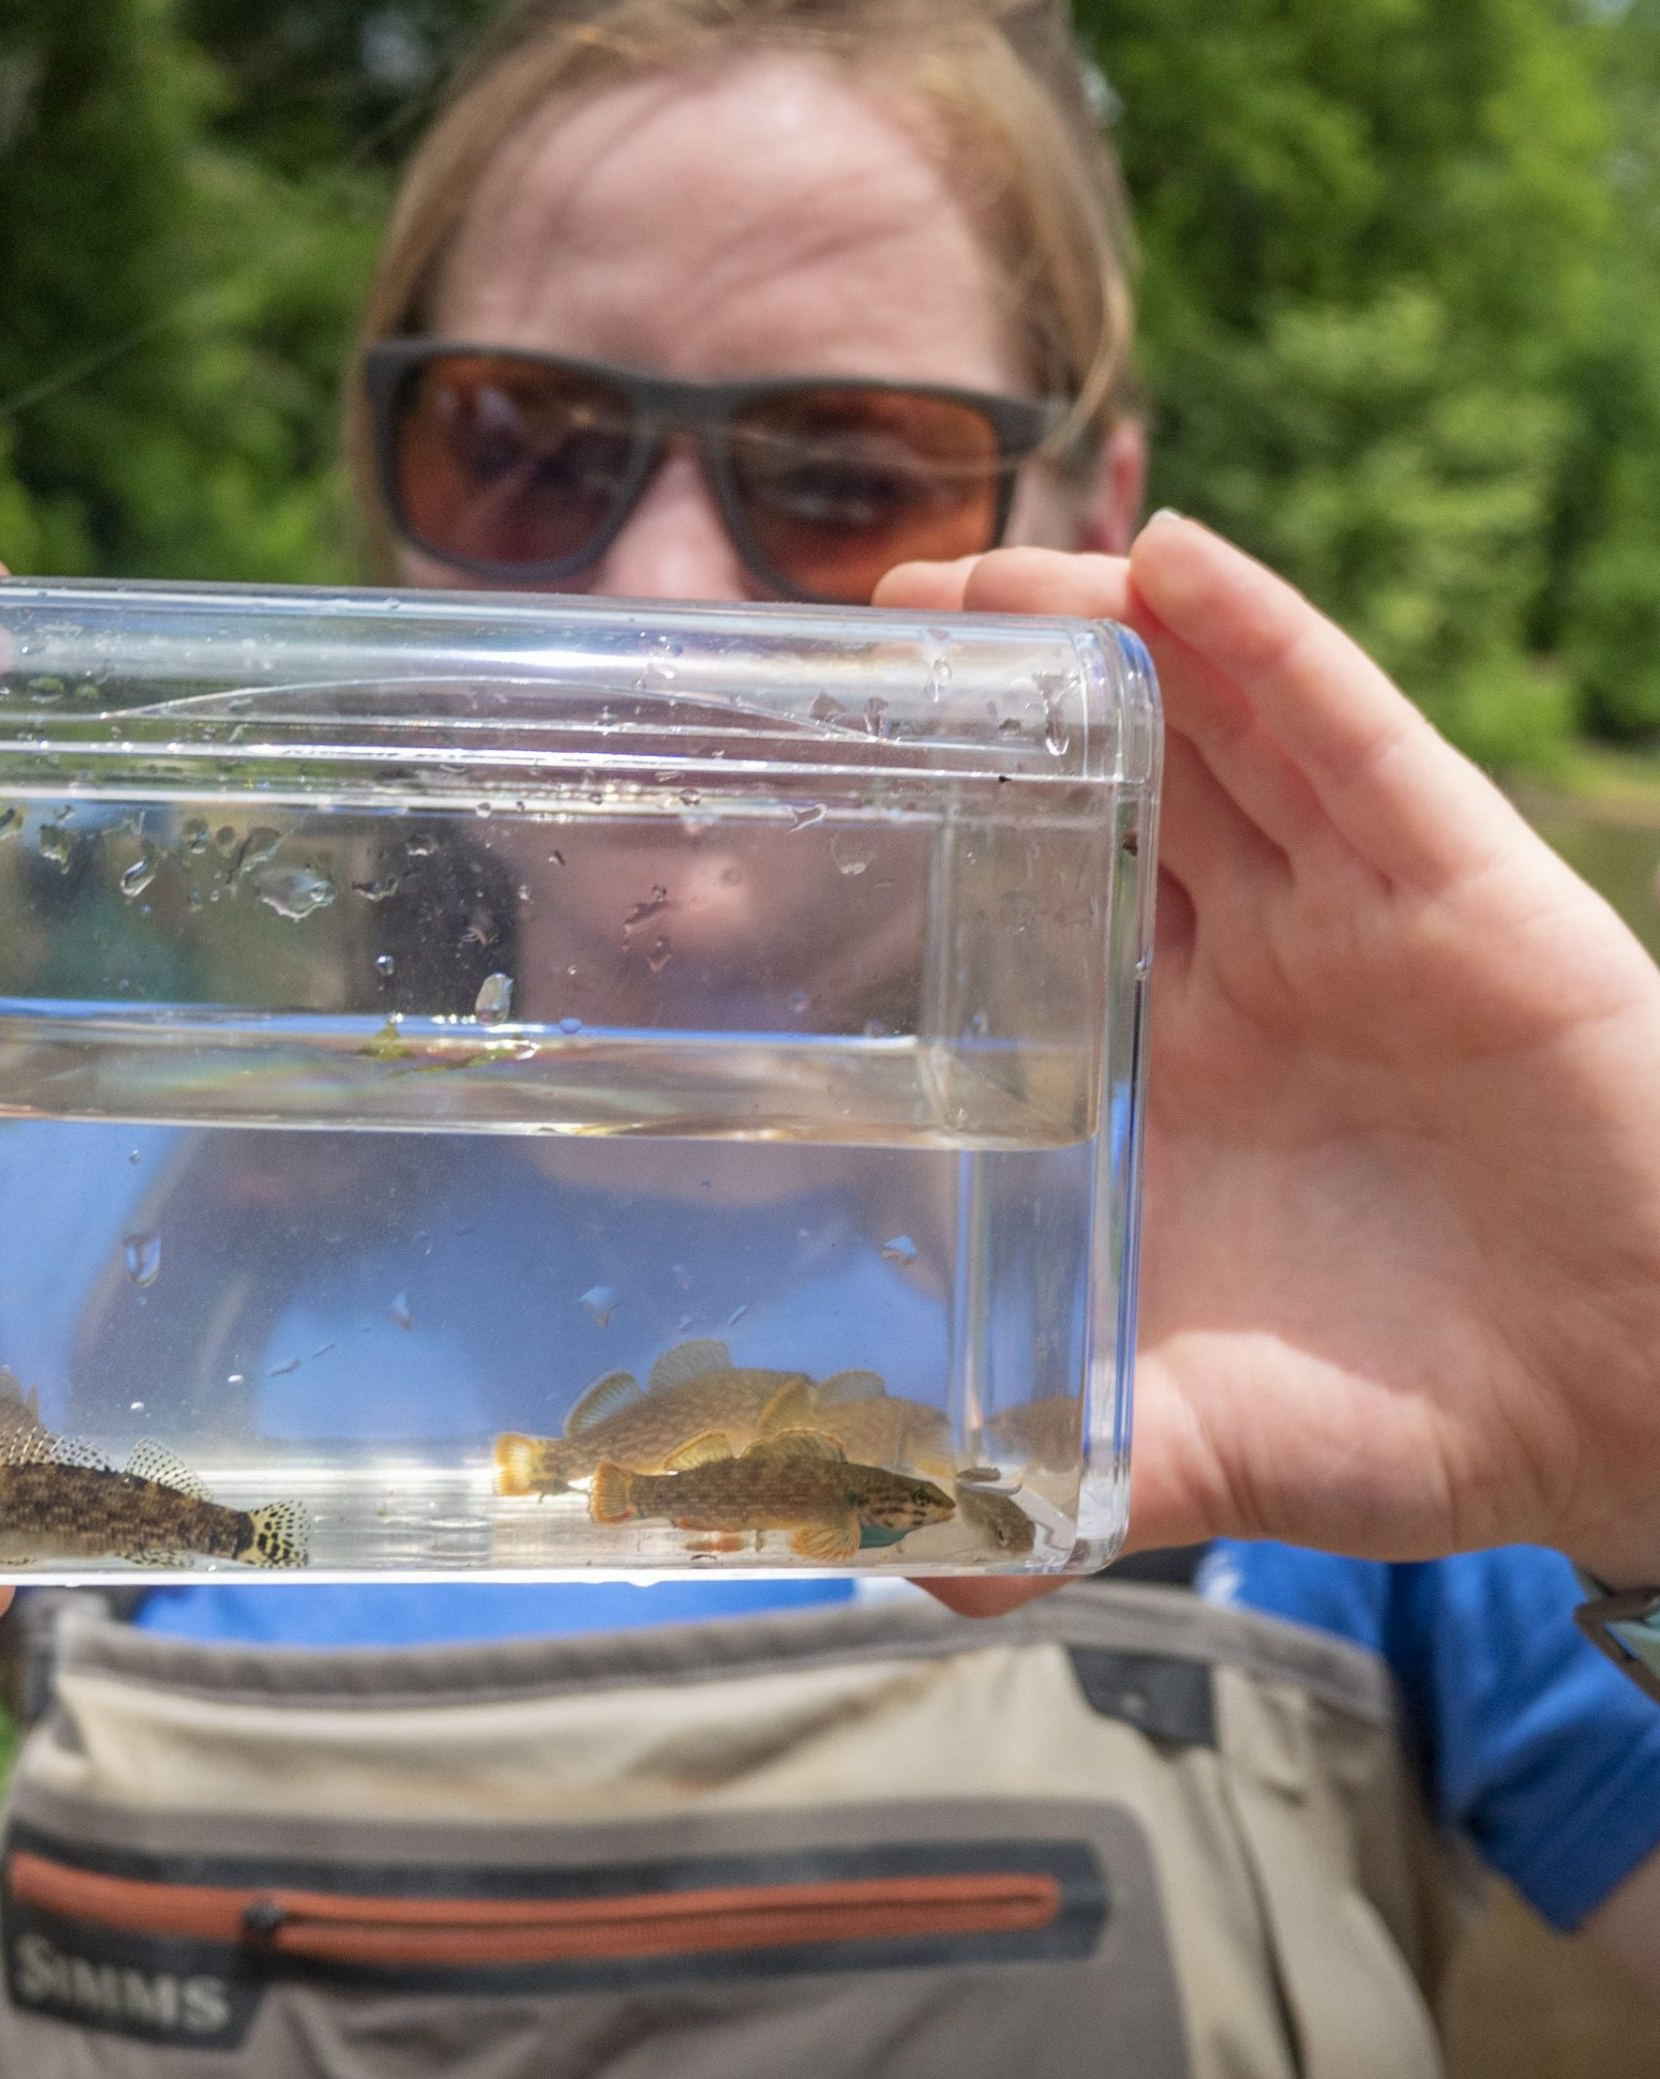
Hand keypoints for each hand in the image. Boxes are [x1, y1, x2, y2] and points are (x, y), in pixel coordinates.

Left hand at [881, 515, 1659, 1584]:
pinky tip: (1178, 566)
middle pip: (1107, 787)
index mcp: (1168, 1066)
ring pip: (1209, 736)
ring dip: (1099, 636)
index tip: (806, 782)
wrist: (1636, 1413)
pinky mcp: (1462, 893)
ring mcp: (1349, 918)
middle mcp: (1247, 969)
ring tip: (977, 568)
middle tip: (867, 618)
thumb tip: (921, 1569)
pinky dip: (1268, 650)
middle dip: (1000, 699)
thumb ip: (1063, 1476)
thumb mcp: (1199, 1439)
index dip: (933, 840)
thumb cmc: (1415, 1418)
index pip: (1029, 912)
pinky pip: (1355, 743)